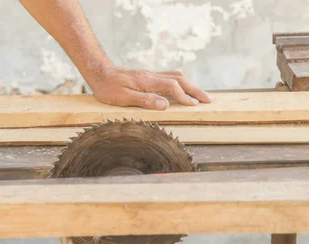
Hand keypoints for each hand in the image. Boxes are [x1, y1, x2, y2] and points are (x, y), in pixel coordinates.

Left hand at [89, 67, 210, 110]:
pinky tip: (185, 89)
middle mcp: (152, 76)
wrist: (99, 73)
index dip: (184, 97)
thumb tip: (165, 105)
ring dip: (191, 85)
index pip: (172, 87)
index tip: (194, 105)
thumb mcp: (123, 98)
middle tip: (208, 100)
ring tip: (201, 95)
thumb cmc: (108, 88)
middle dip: (195, 90)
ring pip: (177, 77)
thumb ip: (145, 101)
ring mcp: (151, 75)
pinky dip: (182, 83)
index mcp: (147, 81)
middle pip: (180, 79)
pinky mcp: (149, 77)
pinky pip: (171, 77)